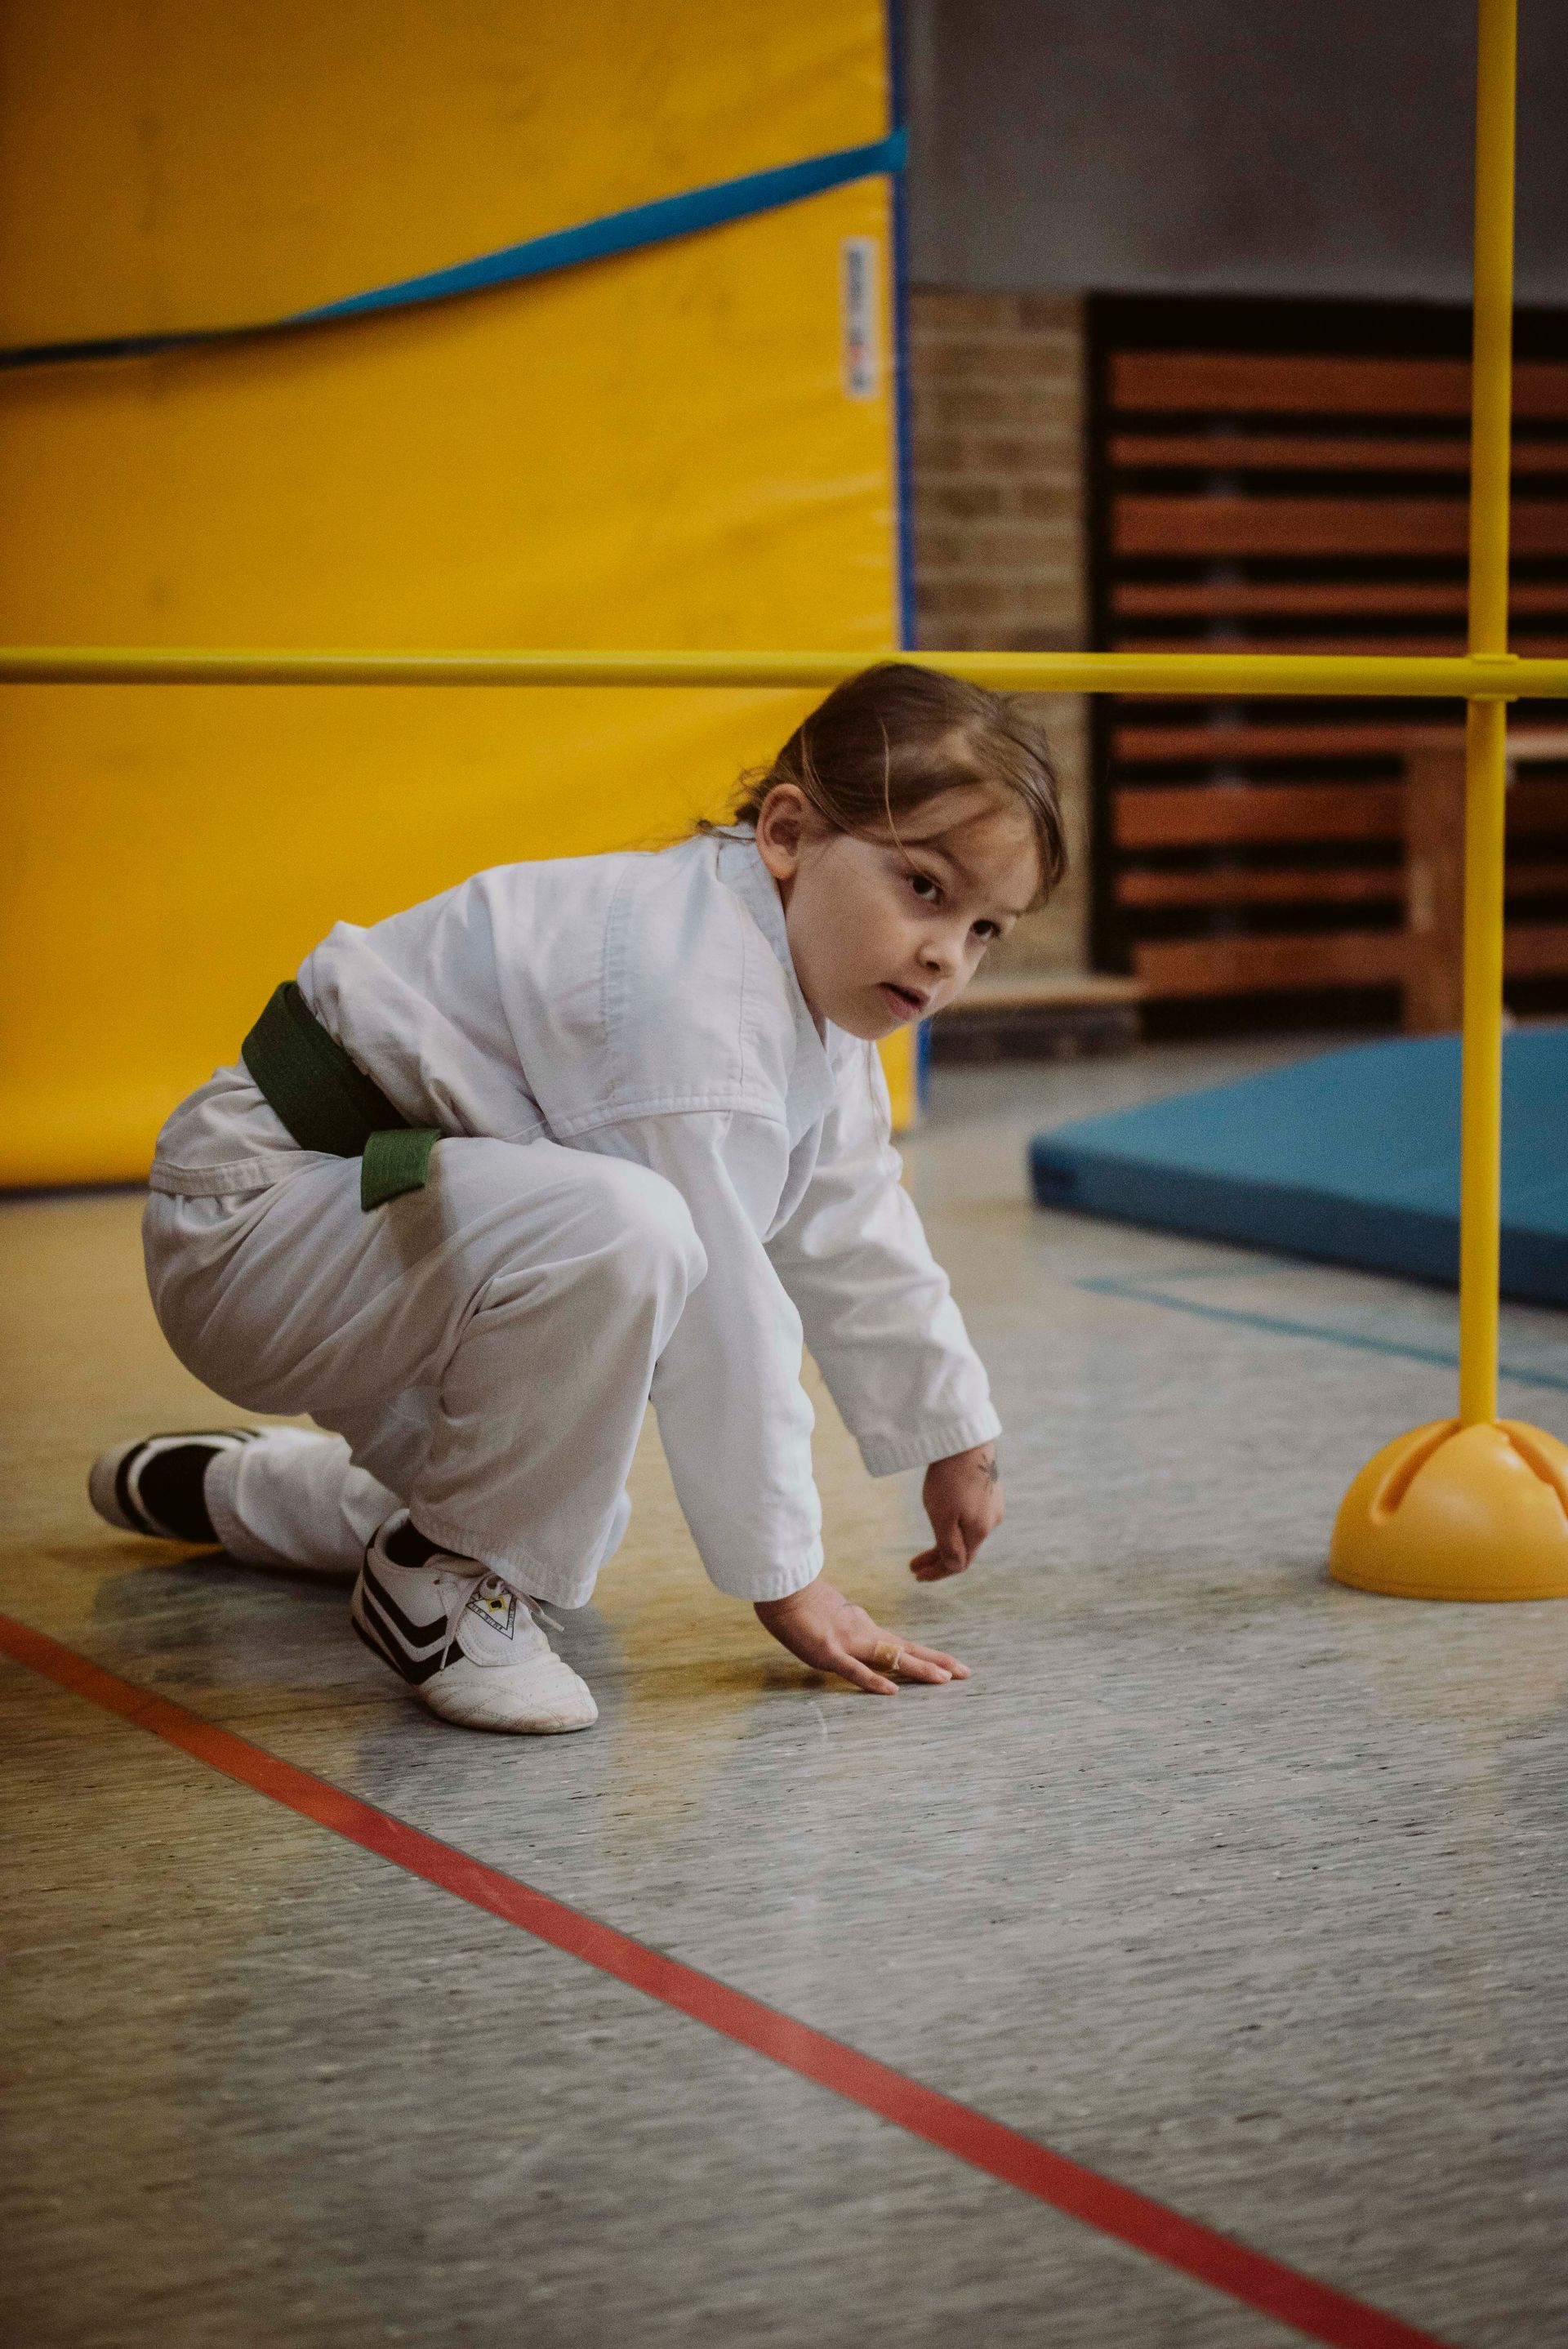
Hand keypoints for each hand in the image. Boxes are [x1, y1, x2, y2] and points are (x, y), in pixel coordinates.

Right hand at [754, 1576, 970, 1694]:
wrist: (779, 1583)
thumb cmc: (797, 1598)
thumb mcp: (825, 1615)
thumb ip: (840, 1622)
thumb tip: (850, 1626)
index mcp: (861, 1628)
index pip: (901, 1645)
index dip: (926, 1656)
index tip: (949, 1665)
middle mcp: (862, 1634)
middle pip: (906, 1650)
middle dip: (937, 1662)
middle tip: (967, 1673)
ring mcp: (847, 1643)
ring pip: (891, 1658)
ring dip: (919, 1669)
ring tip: (946, 1679)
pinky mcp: (827, 1651)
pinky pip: (854, 1670)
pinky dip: (872, 1681)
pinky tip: (892, 1692)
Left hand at [910, 1443, 1002, 1580]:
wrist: (966, 1438)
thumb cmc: (950, 1479)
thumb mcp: (943, 1517)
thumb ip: (949, 1547)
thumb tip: (954, 1568)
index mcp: (980, 1531)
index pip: (959, 1564)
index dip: (937, 1573)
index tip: (915, 1575)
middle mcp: (991, 1520)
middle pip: (963, 1549)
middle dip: (937, 1559)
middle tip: (914, 1565)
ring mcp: (992, 1502)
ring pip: (967, 1532)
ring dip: (945, 1542)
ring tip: (925, 1546)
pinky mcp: (988, 1487)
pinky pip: (970, 1516)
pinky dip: (954, 1526)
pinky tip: (944, 1520)